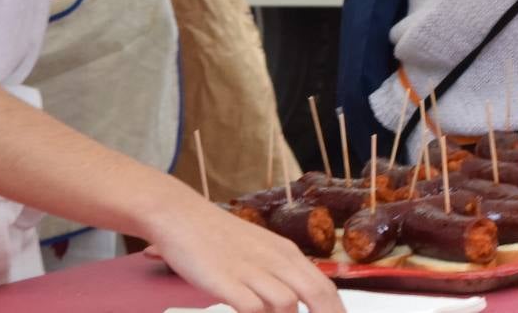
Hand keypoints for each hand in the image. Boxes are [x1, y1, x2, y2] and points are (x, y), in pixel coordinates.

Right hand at [146, 186, 345, 312]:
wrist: (181, 214)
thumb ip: (278, 273)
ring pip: (287, 304)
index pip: (325, 286)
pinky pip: (253, 309)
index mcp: (287, 253)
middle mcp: (276, 259)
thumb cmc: (218, 237)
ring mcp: (251, 270)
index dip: (336, 312)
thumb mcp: (258, 250)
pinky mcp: (226, 279)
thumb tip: (294, 302)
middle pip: (316, 294)